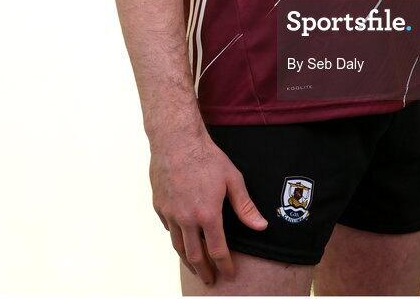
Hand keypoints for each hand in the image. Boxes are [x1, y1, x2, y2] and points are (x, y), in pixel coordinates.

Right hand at [149, 127, 267, 286]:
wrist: (176, 139)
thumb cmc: (206, 156)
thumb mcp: (232, 179)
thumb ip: (245, 206)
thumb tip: (261, 226)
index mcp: (207, 214)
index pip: (218, 250)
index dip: (225, 266)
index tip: (229, 274)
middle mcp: (186, 219)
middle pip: (195, 255)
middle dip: (204, 271)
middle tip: (210, 280)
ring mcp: (170, 214)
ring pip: (178, 246)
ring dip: (188, 261)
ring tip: (195, 267)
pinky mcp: (159, 206)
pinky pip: (168, 229)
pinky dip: (176, 238)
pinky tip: (182, 239)